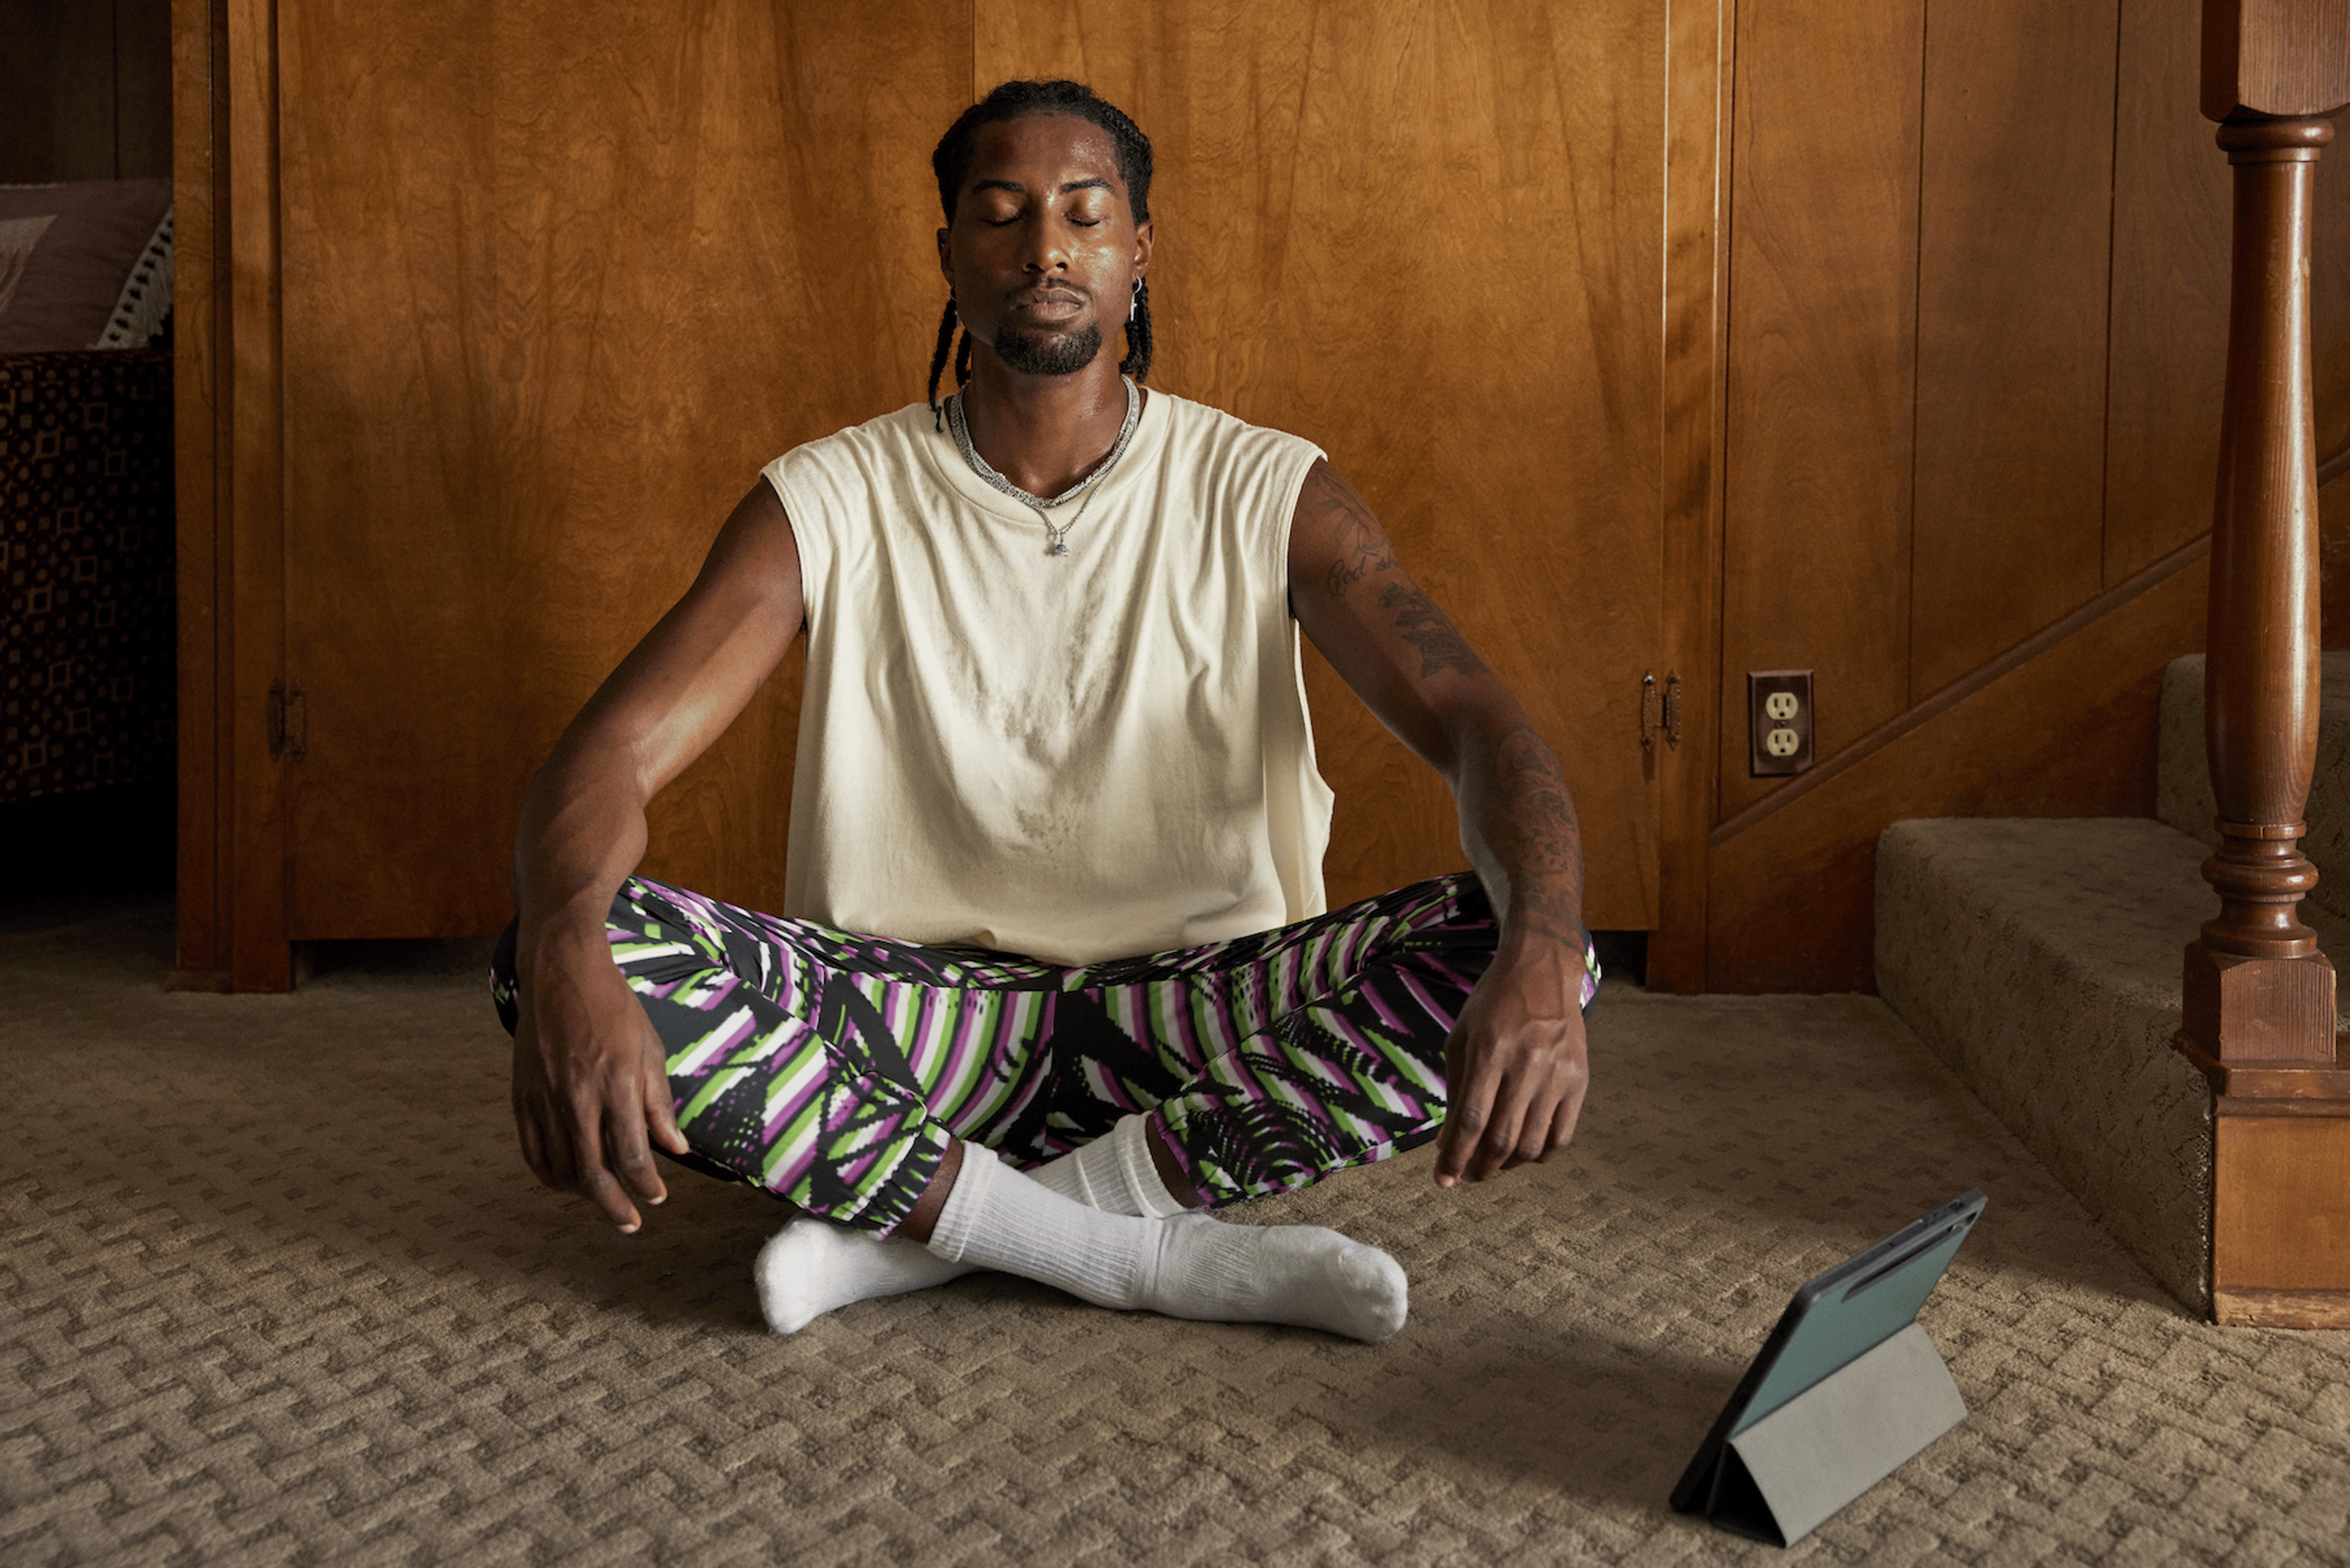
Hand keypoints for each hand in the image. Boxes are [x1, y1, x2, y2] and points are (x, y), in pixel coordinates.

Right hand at [509, 924, 690, 1230]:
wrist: (561, 974)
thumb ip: (659, 1104)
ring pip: (561, 1168)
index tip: (658, 1197)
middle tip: (631, 1224)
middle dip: (616, 1206)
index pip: (632, 1155)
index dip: (646, 1184)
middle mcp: (577, 1097)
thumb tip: (677, 1149)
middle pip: (594, 1172)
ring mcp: (545, 1099)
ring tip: (604, 1201)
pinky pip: (532, 1151)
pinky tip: (567, 1182)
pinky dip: (550, 1175)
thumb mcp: (649, 1050)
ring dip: (584, 1194)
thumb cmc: (613, 1008)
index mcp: (616, 1084)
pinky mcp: (522, 1097)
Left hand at [1433, 932, 1589, 1185]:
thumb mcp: (1462, 1038)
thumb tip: (1446, 1144)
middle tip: (1468, 1176)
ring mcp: (1558, 1074)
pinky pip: (1562, 1135)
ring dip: (1508, 1166)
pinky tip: (1524, 1153)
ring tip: (1493, 1166)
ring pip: (1532, 1143)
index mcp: (1490, 1051)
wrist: (1543, 971)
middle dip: (1480, 1168)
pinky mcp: (1580, 1080)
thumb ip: (1456, 1091)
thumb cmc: (1493, 1004)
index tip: (1442, 1180)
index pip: (1471, 1120)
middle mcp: (1527, 1065)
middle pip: (1502, 1139)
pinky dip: (1541, 1154)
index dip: (1454, 1157)